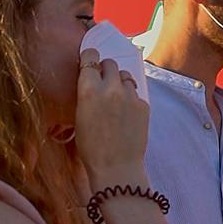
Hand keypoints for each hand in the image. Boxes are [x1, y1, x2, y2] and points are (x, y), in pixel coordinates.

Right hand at [75, 49, 149, 182]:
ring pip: (126, 76)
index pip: (90, 57)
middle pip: (110, 63)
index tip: (90, 59)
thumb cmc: (91, 147)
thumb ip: (87, 94)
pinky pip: (136, 94)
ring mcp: (130, 96)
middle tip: (104, 82)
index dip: (90, 57)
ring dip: (120, 83)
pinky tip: (127, 115)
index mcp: (89, 89)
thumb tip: (91, 81)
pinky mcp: (144, 105)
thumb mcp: (79, 116)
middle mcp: (110, 88)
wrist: (116, 166)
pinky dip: (131, 99)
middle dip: (106, 70)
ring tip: (116, 100)